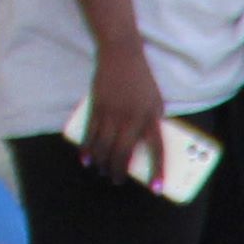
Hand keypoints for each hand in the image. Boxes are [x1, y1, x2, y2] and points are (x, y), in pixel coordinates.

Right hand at [79, 40, 168, 188]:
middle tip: (116, 180)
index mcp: (151, 117)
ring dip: (102, 163)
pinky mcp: (97, 106)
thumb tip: (145, 147)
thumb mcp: (156, 102)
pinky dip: (88, 148)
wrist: (121, 55)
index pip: (158, 149)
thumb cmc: (142, 81)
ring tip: (102, 171)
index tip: (156, 188)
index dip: (157, 170)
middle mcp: (132, 118)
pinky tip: (86, 159)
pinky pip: (91, 133)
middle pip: (123, 153)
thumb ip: (153, 123)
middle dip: (118, 171)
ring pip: (104, 146)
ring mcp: (112, 113)